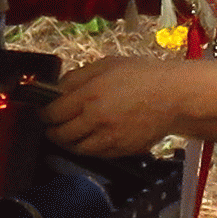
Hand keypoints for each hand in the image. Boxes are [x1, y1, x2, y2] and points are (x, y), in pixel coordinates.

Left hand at [38, 56, 196, 160]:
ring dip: (67, 142)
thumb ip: (77, 76)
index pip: (53, 112)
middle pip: (61, 134)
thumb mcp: (106, 64)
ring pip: (76, 148)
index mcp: (90, 94)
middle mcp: (96, 119)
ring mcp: (108, 138)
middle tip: (51, 126)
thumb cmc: (141, 75)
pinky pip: (95, 154)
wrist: (173, 97)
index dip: (44, 115)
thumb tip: (56, 89)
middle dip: (52, 131)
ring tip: (67, 135)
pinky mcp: (121, 150)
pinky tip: (88, 139)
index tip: (43, 113)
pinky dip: (87, 148)